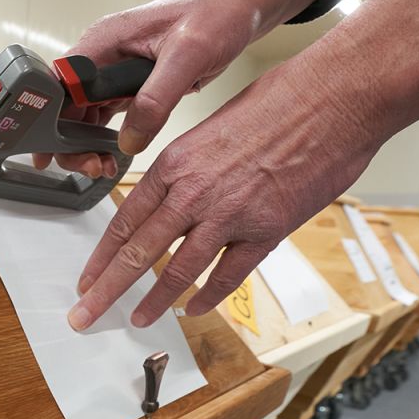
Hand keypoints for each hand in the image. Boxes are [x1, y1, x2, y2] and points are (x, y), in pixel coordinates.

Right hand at [32, 0, 262, 177]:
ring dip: (85, 145)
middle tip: (90, 166)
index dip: (47, 120)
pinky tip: (112, 157)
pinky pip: (104, 117)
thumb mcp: (187, 55)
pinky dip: (103, 141)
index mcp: (103, 41)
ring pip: (82, 116)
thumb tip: (130, 138)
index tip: (48, 150)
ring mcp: (113, 72)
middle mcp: (102, 57)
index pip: (58, 85)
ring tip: (102, 166)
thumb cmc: (214, 15)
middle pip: (64, 106)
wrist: (237, 10)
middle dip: (69, 142)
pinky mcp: (128, 85)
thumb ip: (157, 97)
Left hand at [66, 53, 381, 330]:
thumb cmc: (277, 102)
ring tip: (136, 321)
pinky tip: (194, 310)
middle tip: (84, 316)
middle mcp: (193, 192)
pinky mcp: (266, 231)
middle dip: (106, 291)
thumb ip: (188, 169)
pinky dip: (209, 297)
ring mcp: (229, 215)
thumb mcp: (211, 129)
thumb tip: (170, 199)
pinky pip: (229, 275)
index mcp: (174, 164)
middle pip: (138, 252)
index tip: (85, 280)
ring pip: (178, 271)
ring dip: (153, 301)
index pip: (125, 221)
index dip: (101, 257)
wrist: (333, 97)